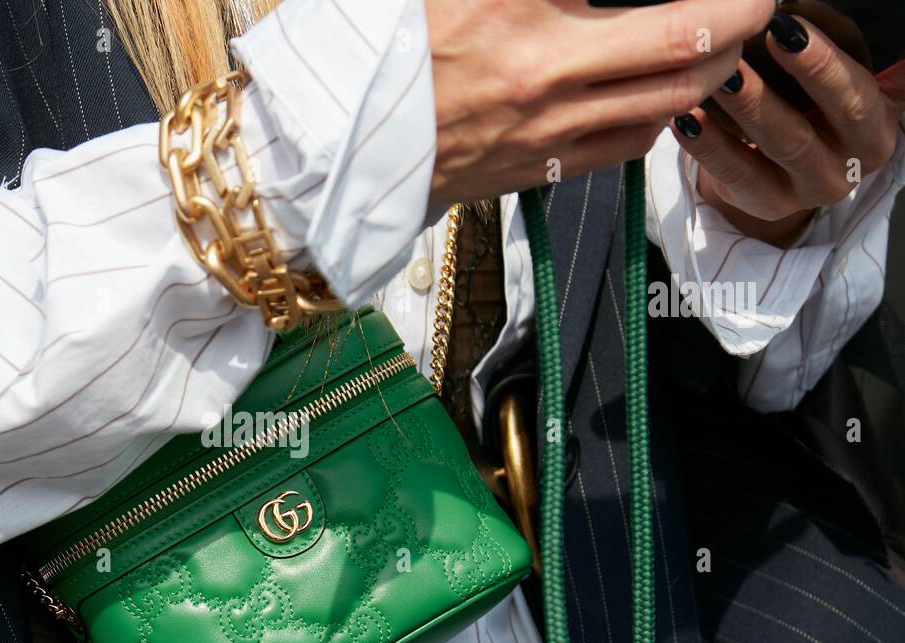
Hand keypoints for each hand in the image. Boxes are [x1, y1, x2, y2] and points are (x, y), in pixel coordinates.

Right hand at [425, 0, 775, 206]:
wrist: (345, 143)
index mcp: (511, 3)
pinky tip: (669, 93)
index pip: (645, 2)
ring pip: (672, 98)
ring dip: (717, 66)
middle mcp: (542, 66)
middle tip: (758, 0)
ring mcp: (546, 125)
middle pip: (683, 39)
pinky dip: (667, 111)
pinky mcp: (540, 165)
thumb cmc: (391, 52)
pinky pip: (631, 141)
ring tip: (728, 43)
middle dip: (739, 14)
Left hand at [672, 11, 904, 247]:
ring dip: (750, 105)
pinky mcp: (771, 204)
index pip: (862, 88)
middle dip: (804, 71)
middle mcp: (856, 156)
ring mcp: (814, 185)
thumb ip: (821, 44)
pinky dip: (710, 145)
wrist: (779, 168)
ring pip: (785, 143)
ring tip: (720, 77)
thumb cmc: (806, 106)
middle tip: (766, 37)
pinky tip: (686, 120)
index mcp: (878, 119)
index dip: (827, 60)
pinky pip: (738, 174)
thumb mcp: (826, 76)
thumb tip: (788, 8)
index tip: (789, 27)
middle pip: (837, 112)